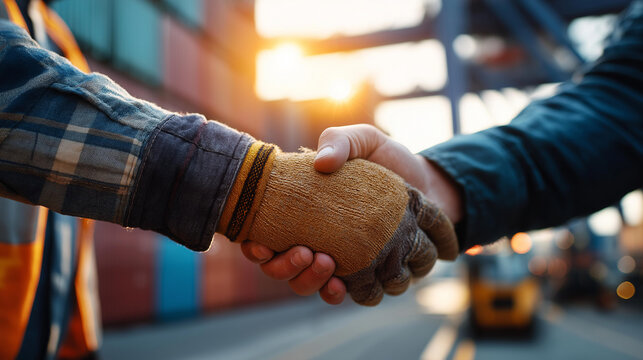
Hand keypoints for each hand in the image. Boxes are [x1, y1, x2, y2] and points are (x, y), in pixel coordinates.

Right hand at [242, 125, 462, 304]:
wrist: (431, 185)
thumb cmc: (389, 160)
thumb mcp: (363, 140)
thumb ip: (339, 141)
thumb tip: (320, 164)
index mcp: (301, 211)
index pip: (263, 234)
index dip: (254, 246)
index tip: (260, 245)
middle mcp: (312, 239)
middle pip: (280, 268)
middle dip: (284, 267)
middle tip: (304, 251)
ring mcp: (337, 260)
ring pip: (306, 285)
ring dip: (310, 281)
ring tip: (327, 264)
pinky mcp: (364, 275)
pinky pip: (345, 295)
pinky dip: (339, 294)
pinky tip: (343, 286)